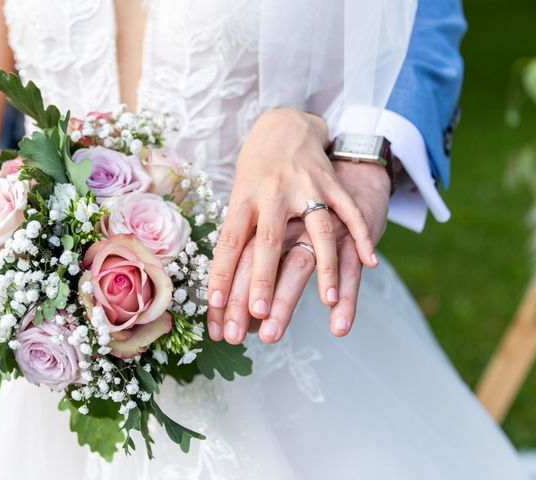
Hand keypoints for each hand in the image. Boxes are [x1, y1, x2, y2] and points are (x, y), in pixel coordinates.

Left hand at [207, 108, 378, 342]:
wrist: (285, 127)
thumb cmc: (256, 171)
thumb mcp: (238, 196)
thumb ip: (237, 233)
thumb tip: (221, 281)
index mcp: (244, 197)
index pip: (229, 241)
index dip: (221, 273)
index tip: (215, 306)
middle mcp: (272, 192)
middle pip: (267, 239)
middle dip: (263, 278)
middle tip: (260, 313)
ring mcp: (305, 187)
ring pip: (317, 229)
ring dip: (325, 266)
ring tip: (330, 300)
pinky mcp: (331, 184)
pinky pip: (349, 212)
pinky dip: (362, 236)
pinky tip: (371, 262)